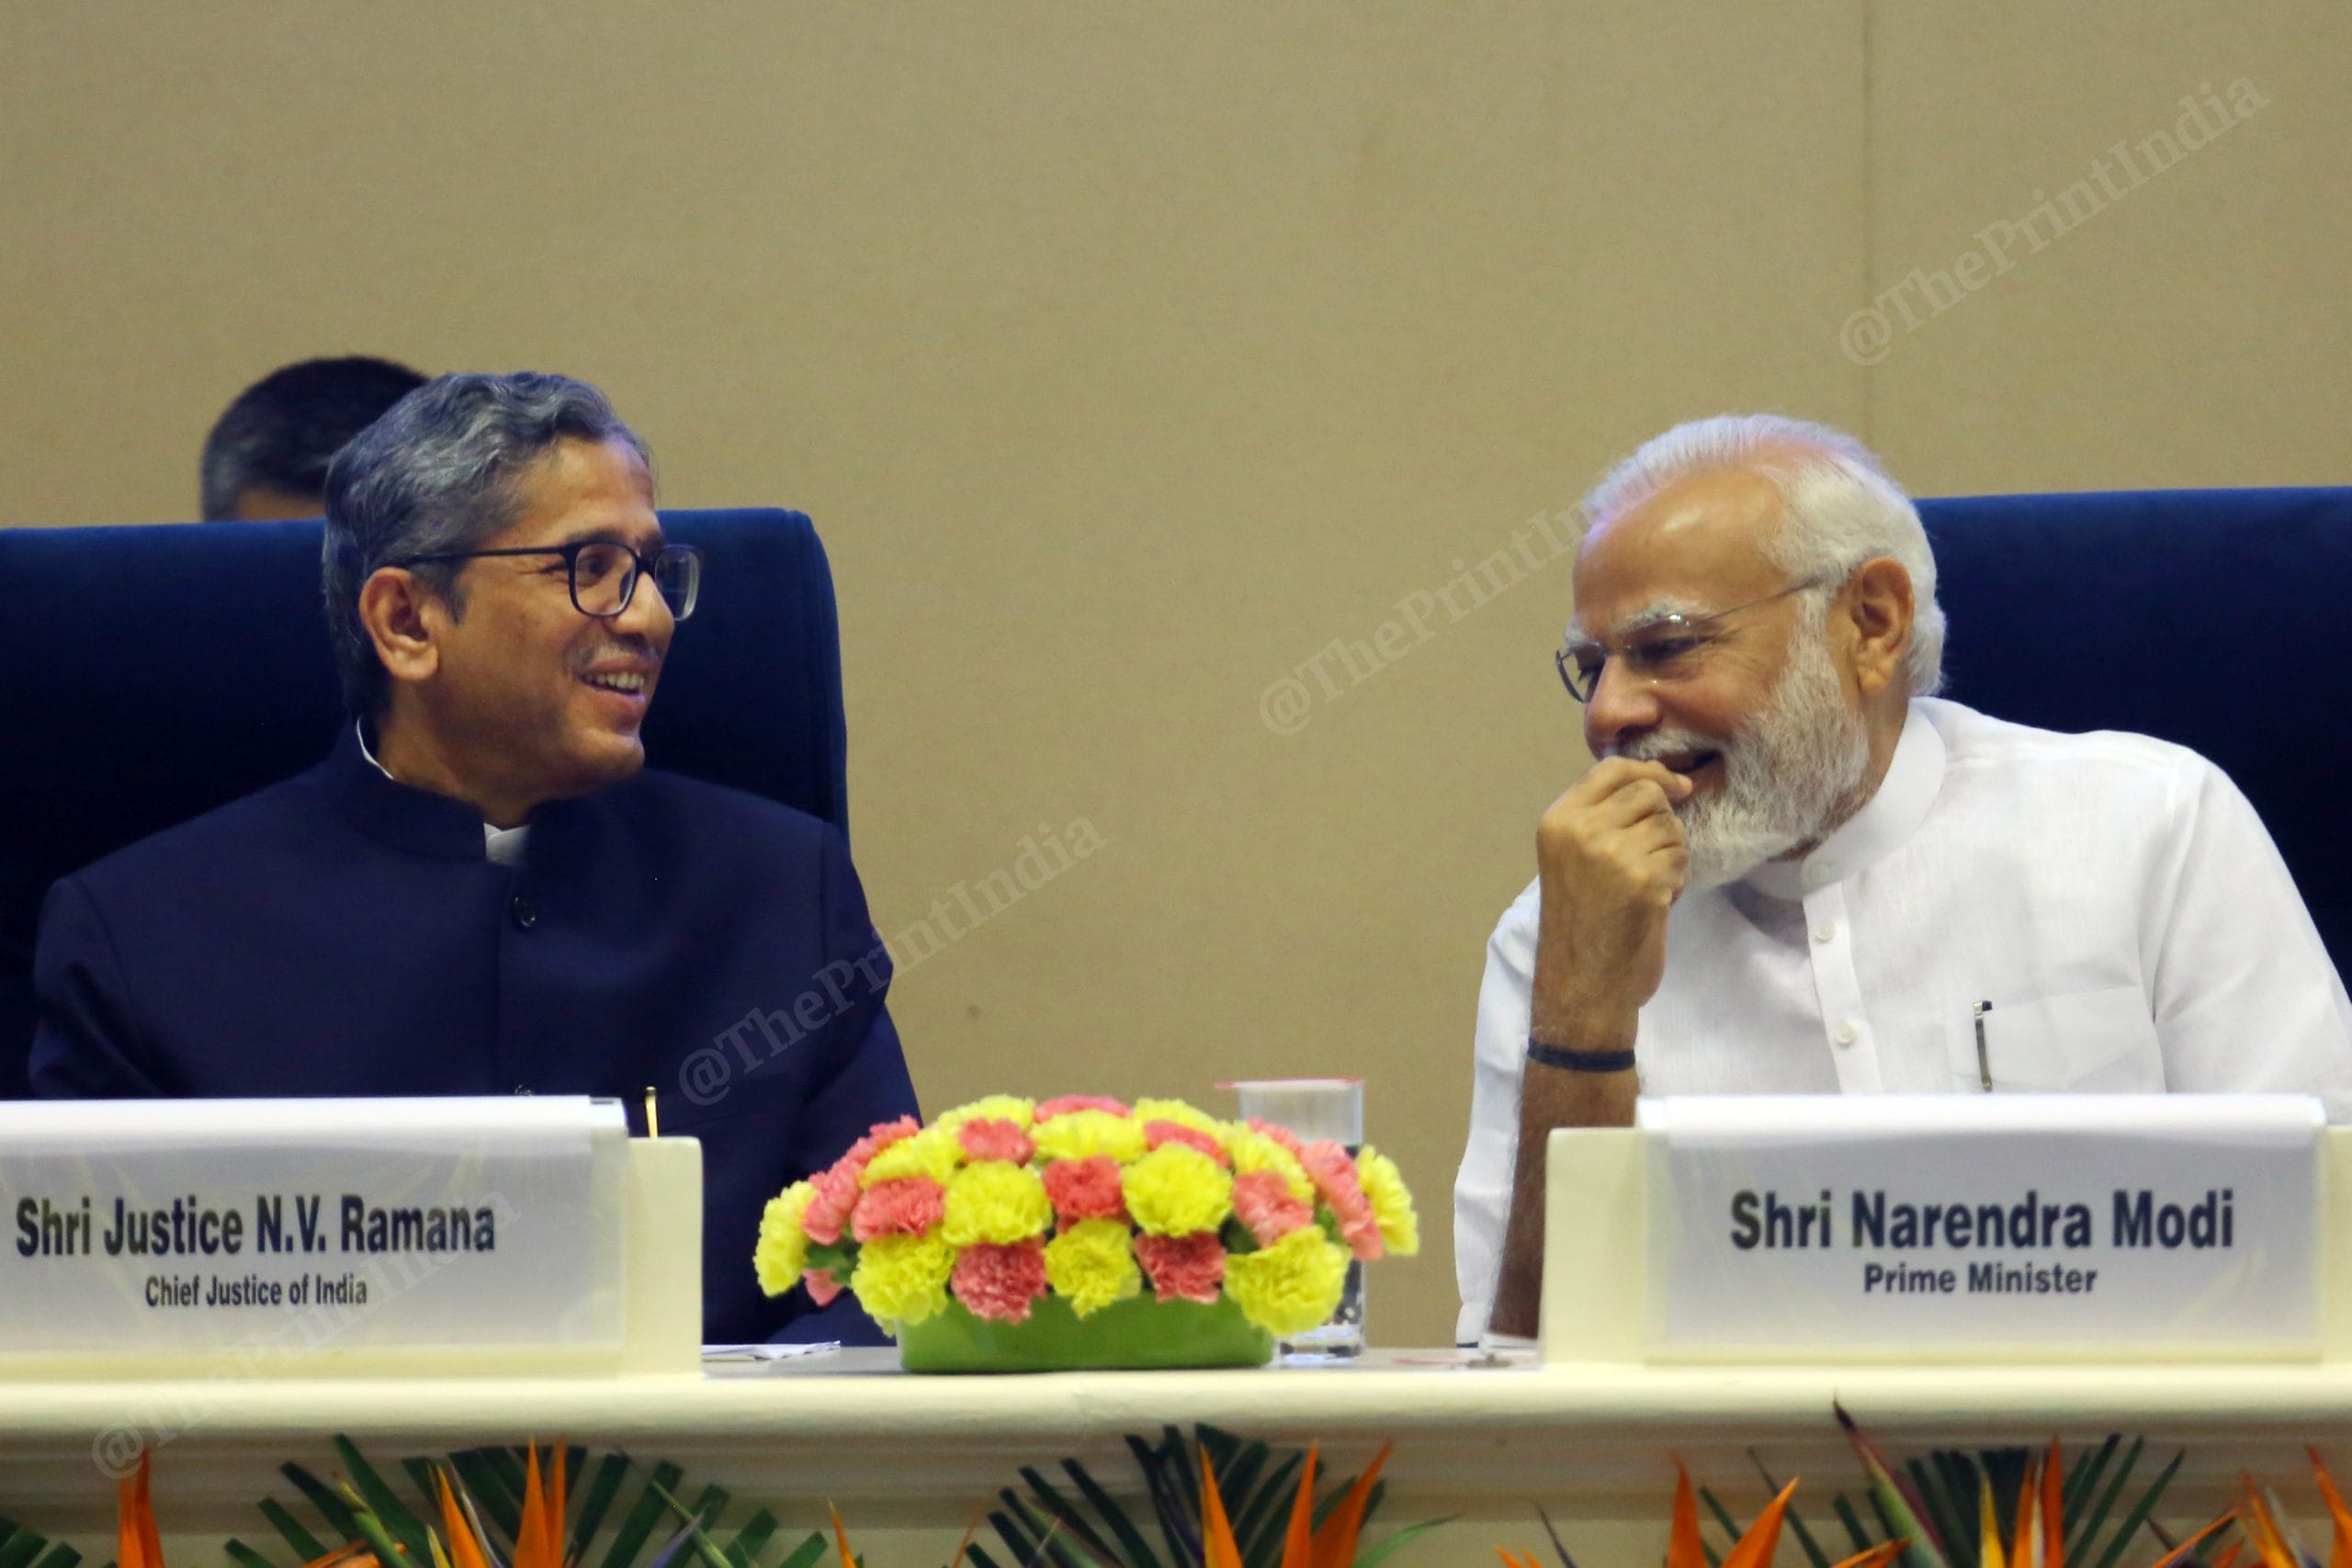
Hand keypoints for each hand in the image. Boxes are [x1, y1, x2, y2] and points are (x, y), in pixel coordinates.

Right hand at [1529, 758, 1692, 1037]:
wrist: (1583, 984)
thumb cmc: (1582, 922)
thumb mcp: (1573, 857)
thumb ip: (1601, 816)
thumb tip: (1658, 777)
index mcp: (1558, 821)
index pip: (1612, 768)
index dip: (1651, 771)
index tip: (1676, 787)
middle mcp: (1580, 831)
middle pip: (1648, 792)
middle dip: (1664, 821)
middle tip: (1654, 857)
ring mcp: (1611, 855)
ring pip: (1670, 826)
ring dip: (1671, 855)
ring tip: (1649, 885)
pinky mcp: (1643, 881)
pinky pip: (1681, 859)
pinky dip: (1678, 881)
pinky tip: (1657, 904)